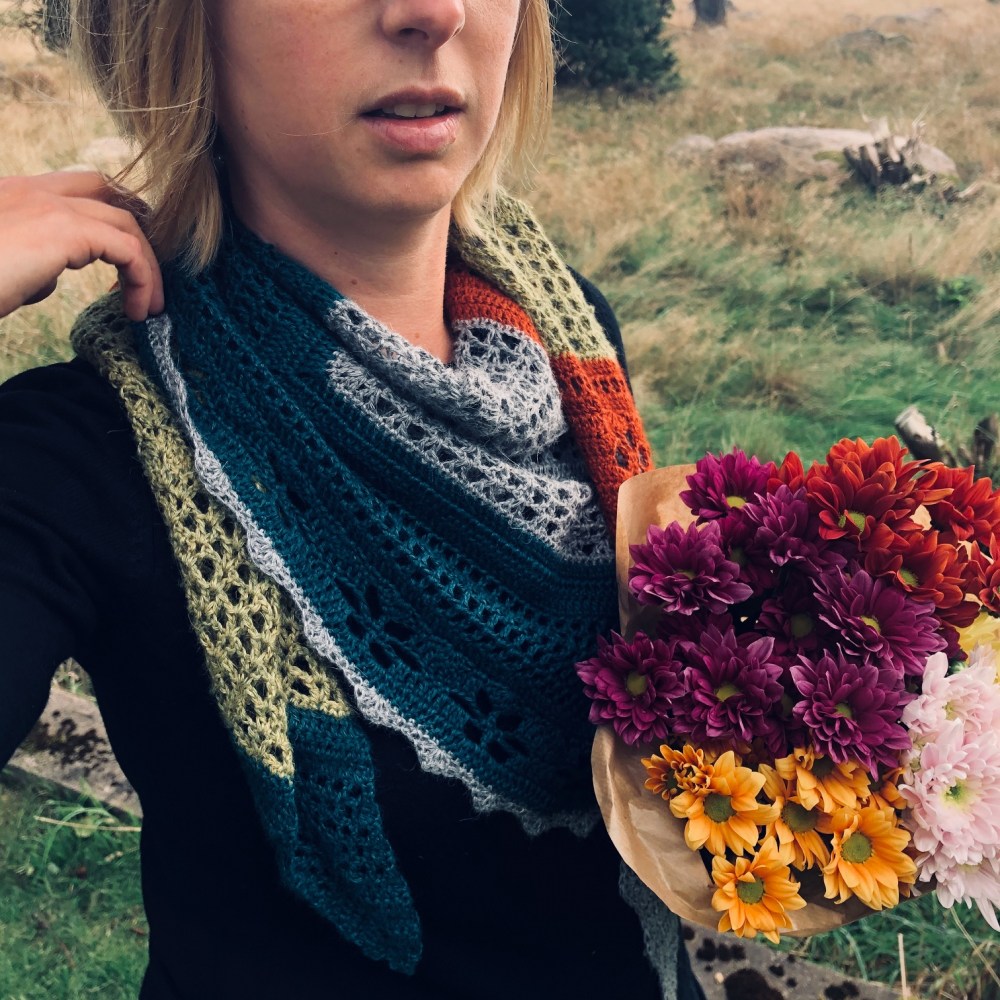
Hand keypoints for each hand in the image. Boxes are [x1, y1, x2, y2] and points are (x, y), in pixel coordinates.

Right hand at [0, 172, 163, 322]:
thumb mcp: (3, 272)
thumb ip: (27, 264)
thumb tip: (50, 276)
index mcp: (15, 194)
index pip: (79, 190)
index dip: (110, 222)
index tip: (120, 269)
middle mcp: (32, 189)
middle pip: (112, 194)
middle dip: (142, 233)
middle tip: (150, 277)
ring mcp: (48, 204)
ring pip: (127, 223)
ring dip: (148, 267)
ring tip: (148, 307)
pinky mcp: (63, 229)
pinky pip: (129, 249)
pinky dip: (143, 279)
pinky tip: (136, 310)